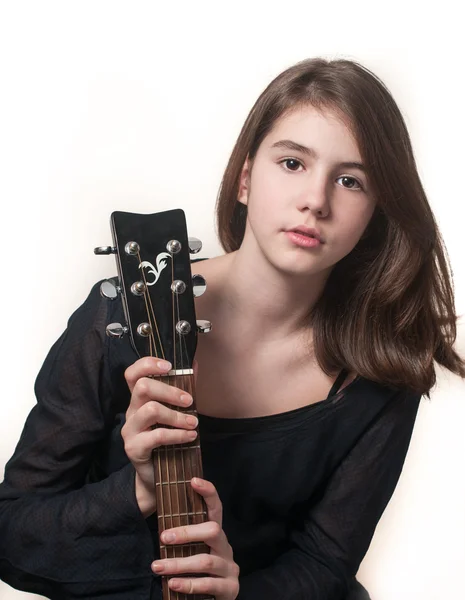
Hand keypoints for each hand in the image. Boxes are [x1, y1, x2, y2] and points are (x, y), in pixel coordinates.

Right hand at [122, 357, 198, 515]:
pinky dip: (177, 434)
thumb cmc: (169, 439)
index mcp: (139, 400)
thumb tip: (196, 364)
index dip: (147, 364)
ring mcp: (130, 430)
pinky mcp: (134, 448)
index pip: (132, 374)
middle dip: (170, 391)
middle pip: (142, 387)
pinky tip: (190, 436)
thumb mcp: (176, 412)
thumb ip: (184, 389)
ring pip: (150, 410)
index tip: (169, 366)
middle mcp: (131, 411)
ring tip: (194, 423)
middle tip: (190, 401)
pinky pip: (156, 436)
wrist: (158, 476)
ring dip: (176, 415)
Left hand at [152, 477, 239, 598]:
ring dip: (179, 564)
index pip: (216, 508)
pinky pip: (208, 585)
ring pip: (206, 561)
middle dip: (187, 533)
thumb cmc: (197, 573)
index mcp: (216, 535)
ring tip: (158, 567)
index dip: (208, 492)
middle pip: (213, 530)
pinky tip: (172, 584)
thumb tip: (160, 525)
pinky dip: (188, 585)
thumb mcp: (192, 552)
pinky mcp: (230, 589)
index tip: (193, 480)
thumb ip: (184, 540)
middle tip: (164, 536)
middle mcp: (226, 548)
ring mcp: (230, 568)